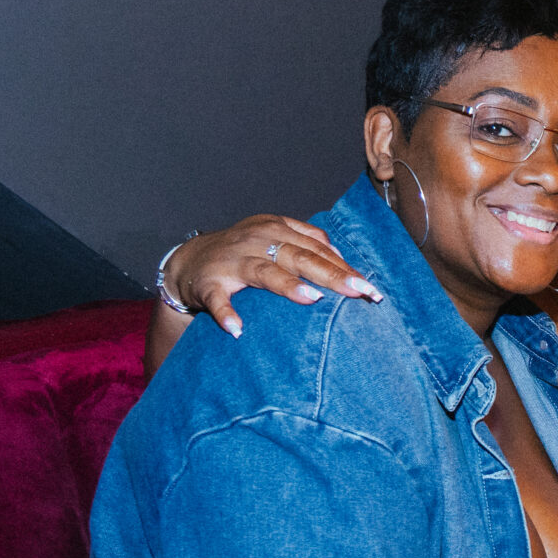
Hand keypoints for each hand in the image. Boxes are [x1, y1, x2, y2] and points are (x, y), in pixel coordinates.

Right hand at [166, 216, 374, 337]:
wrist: (188, 261)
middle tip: (359, 291)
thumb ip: (307, 242)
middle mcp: (256, 242)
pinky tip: (238, 328)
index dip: (344, 266)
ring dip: (286, 285)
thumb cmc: (243, 251)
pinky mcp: (208, 284)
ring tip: (312, 299)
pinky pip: (217, 299)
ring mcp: (232, 262)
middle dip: (331, 274)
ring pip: (263, 272)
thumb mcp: (273, 236)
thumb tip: (342, 257)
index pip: (317, 247)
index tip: (369, 287)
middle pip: (299, 257)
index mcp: (276, 229)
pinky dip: (226, 313)